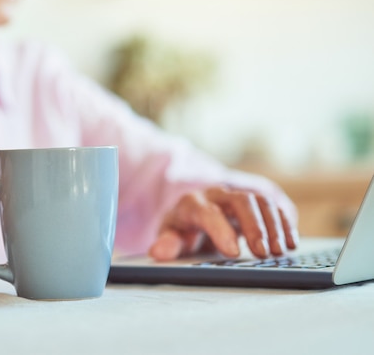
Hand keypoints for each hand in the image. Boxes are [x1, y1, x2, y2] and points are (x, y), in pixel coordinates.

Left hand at [148, 186, 298, 260]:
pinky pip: (274, 205)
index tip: (233, 253)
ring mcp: (239, 194)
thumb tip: (157, 252)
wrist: (195, 215)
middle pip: (241, 201)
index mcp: (193, 203)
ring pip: (261, 201)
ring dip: (274, 225)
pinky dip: (285, 223)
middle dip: (254, 226)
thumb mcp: (171, 237)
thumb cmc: (183, 229)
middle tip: (263, 253)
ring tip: (280, 252)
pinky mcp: (256, 201)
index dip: (220, 230)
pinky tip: (290, 243)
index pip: (207, 212)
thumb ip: (167, 243)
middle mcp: (218, 194)